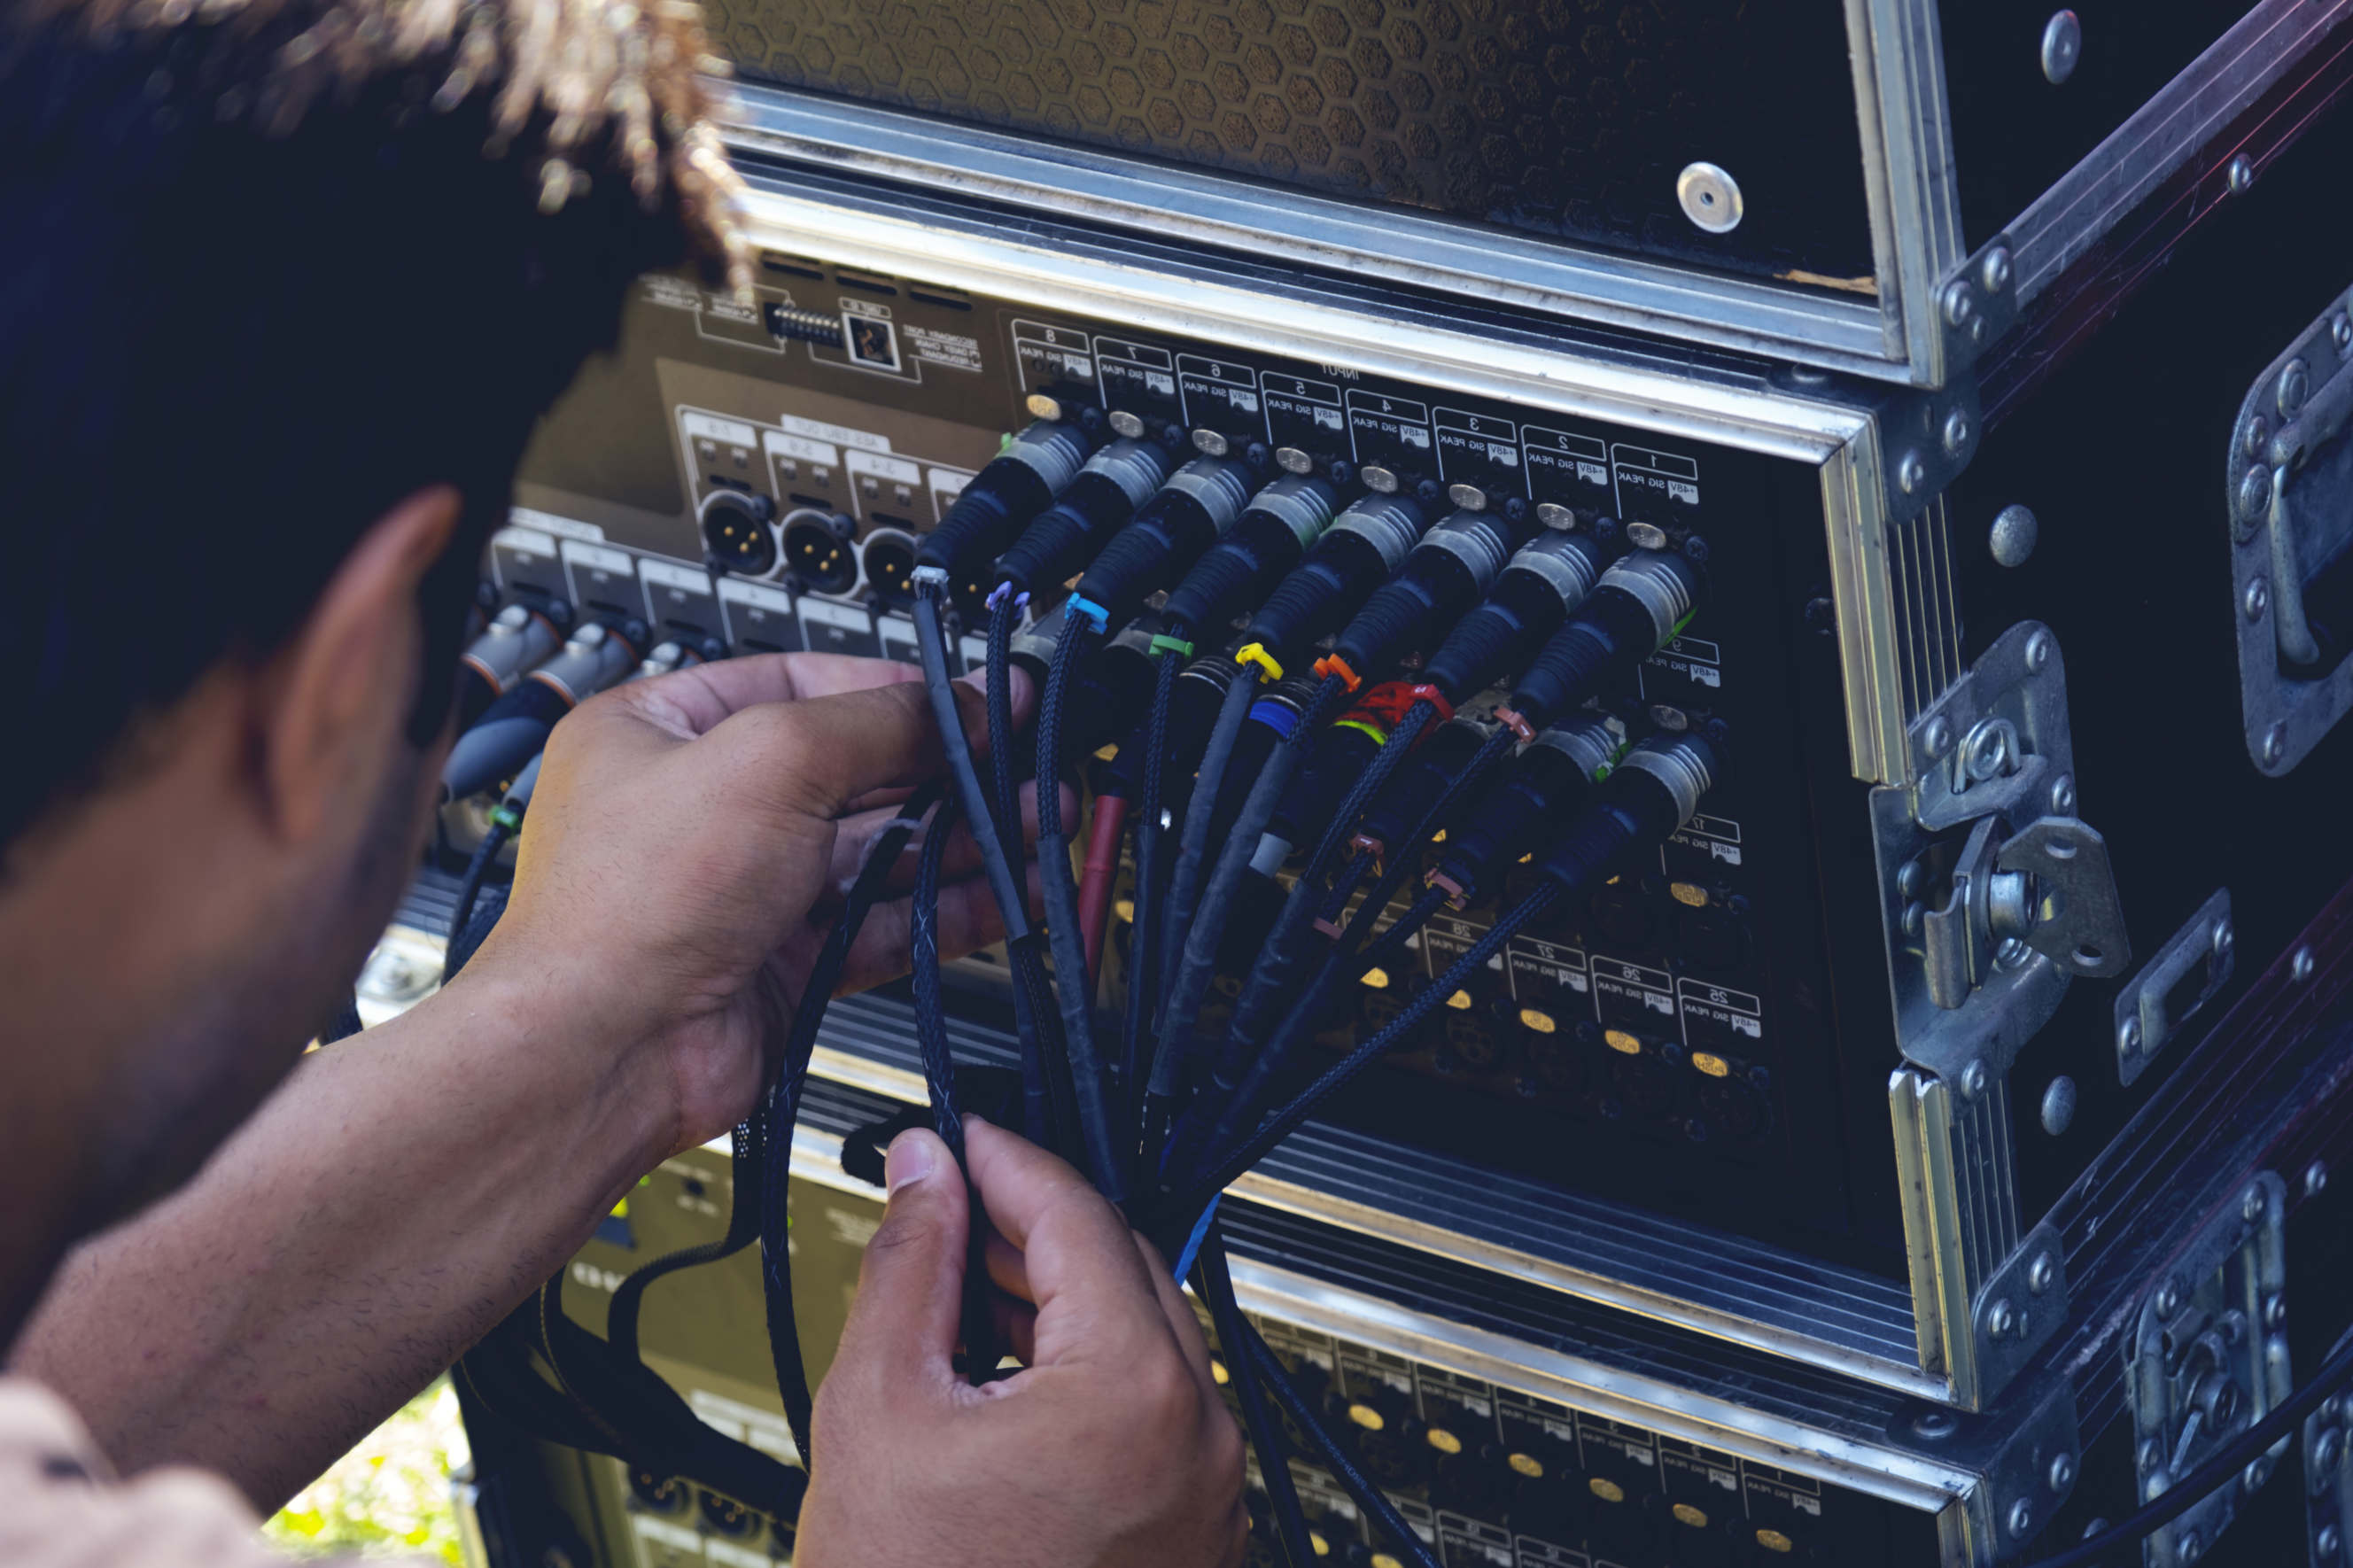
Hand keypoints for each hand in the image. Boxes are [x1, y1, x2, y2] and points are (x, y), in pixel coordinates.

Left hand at [455, 653, 1051, 1162]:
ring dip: (964, 837)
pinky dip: (950, 908)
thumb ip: (878, 724)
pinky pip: (885, 923)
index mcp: (665, 729)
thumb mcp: (770, 759)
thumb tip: (959, 704)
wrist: (606, 1051)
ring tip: (1040, 822)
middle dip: (949, 768)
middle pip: (856, 770)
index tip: (975, 698)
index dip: (896, 691)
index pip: (804, 684)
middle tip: (1027, 762)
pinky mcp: (785, 962)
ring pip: (881, 850)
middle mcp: (704, 807)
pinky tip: (1008, 892)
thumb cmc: (629, 906)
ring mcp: (746, 889)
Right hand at [796, 1118, 1246, 1567]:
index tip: (959, 1138)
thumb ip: (911, 1261)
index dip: (1005, 1158)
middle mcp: (1199, 1435)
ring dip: (1062, 1296)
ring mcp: (1208, 1492)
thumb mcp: (882, 1402)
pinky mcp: (1196, 1534)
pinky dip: (1090, 1371)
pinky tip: (1011, 1372)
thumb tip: (925, 1170)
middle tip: (953, 1202)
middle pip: (1126, 1266)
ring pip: (1145, 1338)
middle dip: (1036, 1224)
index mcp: (1134, 1390)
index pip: (1078, 1214)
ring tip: (967, 1286)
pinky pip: (1155, 1411)